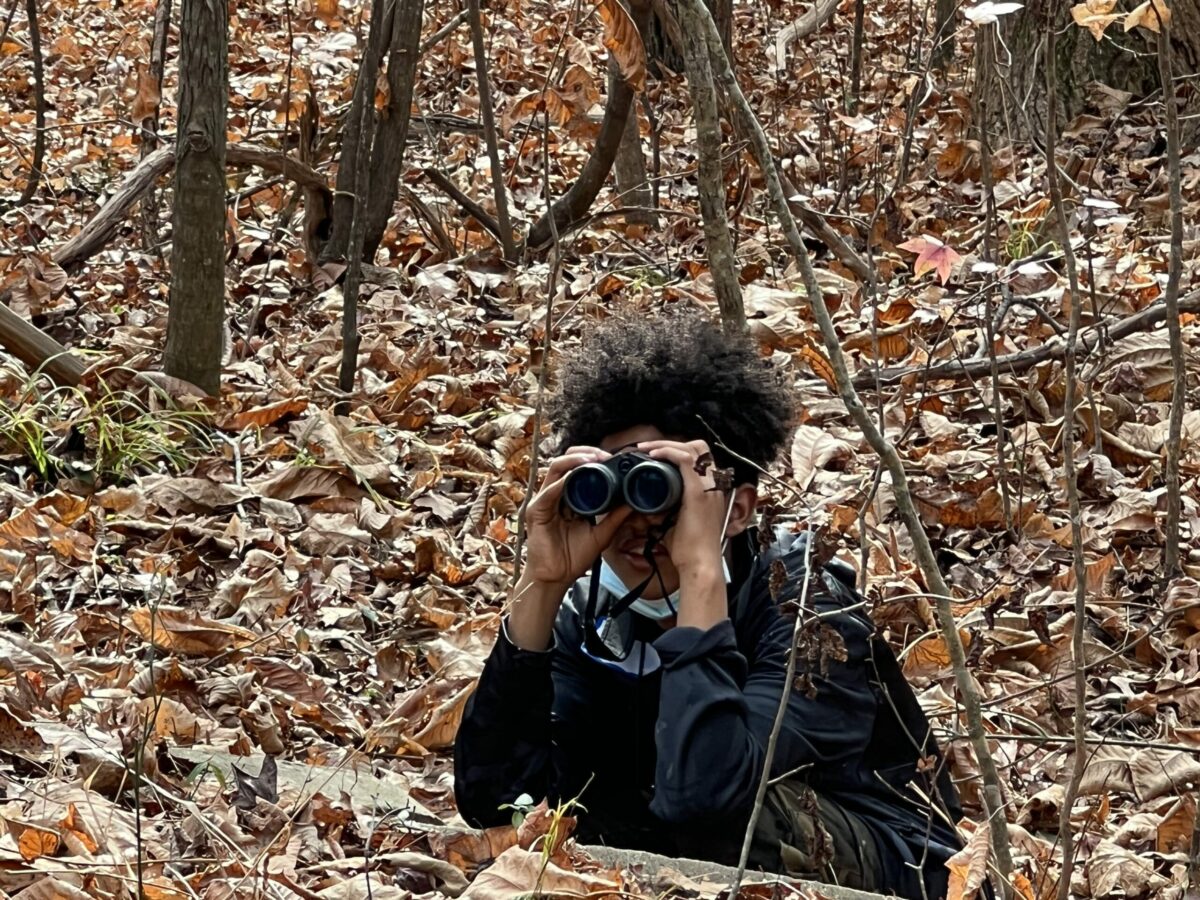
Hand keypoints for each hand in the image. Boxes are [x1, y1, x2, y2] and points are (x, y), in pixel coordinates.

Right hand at [521, 446, 633, 589]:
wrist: (556, 578)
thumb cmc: (573, 557)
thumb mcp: (601, 534)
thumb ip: (616, 518)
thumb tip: (634, 502)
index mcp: (568, 496)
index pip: (578, 467)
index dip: (594, 458)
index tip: (614, 459)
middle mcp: (555, 494)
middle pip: (566, 461)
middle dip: (586, 453)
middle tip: (606, 456)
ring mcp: (544, 501)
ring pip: (556, 468)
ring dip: (575, 460)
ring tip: (594, 459)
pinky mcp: (536, 511)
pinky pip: (549, 491)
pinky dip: (562, 482)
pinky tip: (575, 477)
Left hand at [637, 439, 729, 575]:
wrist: (700, 565)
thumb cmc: (690, 550)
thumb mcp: (678, 522)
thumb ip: (668, 510)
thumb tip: (648, 505)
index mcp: (712, 490)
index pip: (699, 457)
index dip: (677, 451)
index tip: (654, 455)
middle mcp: (715, 484)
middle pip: (698, 447)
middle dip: (671, 443)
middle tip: (647, 449)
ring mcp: (709, 486)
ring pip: (691, 448)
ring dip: (665, 444)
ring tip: (645, 449)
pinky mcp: (699, 492)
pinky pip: (685, 459)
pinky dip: (668, 452)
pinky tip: (653, 455)